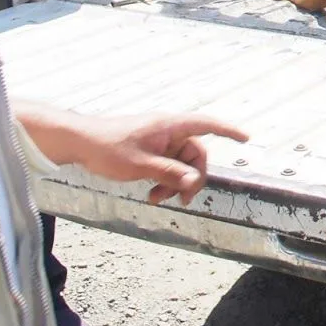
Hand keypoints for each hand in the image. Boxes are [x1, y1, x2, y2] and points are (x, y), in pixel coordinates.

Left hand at [17, 103, 248, 204]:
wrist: (79, 142)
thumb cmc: (107, 148)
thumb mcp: (139, 164)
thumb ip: (169, 172)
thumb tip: (192, 181)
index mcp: (169, 126)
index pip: (206, 125)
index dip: (227, 131)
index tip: (245, 139)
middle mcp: (167, 132)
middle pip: (194, 153)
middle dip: (191, 177)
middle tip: (183, 199)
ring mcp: (158, 141)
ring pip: (180, 164)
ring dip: (174, 183)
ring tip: (158, 199)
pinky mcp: (149, 150)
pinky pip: (167, 166)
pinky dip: (164, 181)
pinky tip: (152, 194)